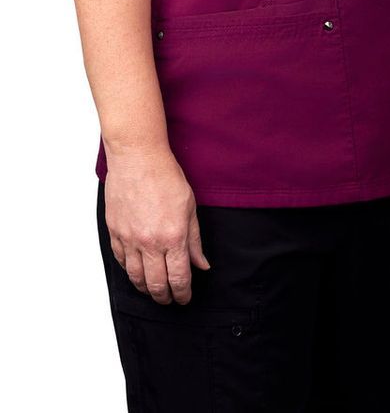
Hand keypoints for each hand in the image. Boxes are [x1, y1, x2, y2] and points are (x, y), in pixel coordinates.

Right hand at [103, 147, 209, 304]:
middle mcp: (149, 243)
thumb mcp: (191, 208)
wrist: (138, 161)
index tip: (185, 299)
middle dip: (164, 297)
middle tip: (170, 301)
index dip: (183, 293)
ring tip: (154, 292)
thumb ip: (195, 240)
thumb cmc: (166, 178)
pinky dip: (130, 272)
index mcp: (173, 237)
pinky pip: (121, 261)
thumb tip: (202, 264)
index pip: (179, 277)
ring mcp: (129, 239)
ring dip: (145, 289)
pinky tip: (137, 273)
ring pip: (135, 277)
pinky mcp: (114, 233)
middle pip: (155, 283)